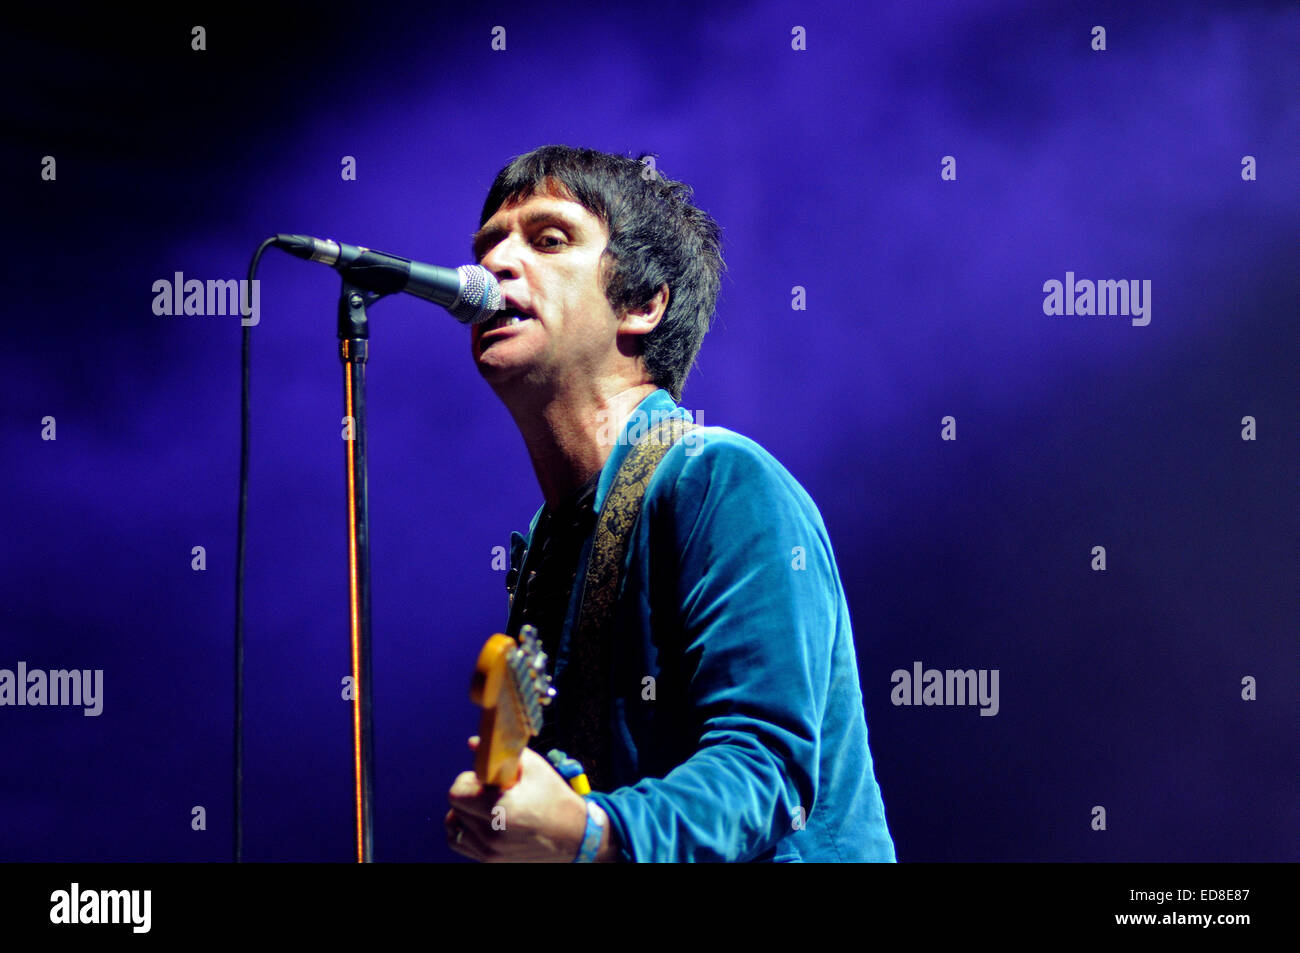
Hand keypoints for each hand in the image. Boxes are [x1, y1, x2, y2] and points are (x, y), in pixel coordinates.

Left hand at [445, 736, 597, 861]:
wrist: (574, 837)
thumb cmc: (555, 798)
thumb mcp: (534, 768)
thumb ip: (502, 753)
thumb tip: (473, 743)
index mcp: (501, 810)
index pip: (457, 793)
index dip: (468, 781)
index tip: (484, 780)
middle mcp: (491, 835)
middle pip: (455, 807)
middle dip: (468, 794)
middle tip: (488, 791)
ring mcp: (489, 852)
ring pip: (455, 826)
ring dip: (465, 813)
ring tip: (485, 807)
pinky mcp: (490, 861)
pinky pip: (460, 843)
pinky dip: (465, 830)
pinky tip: (481, 822)